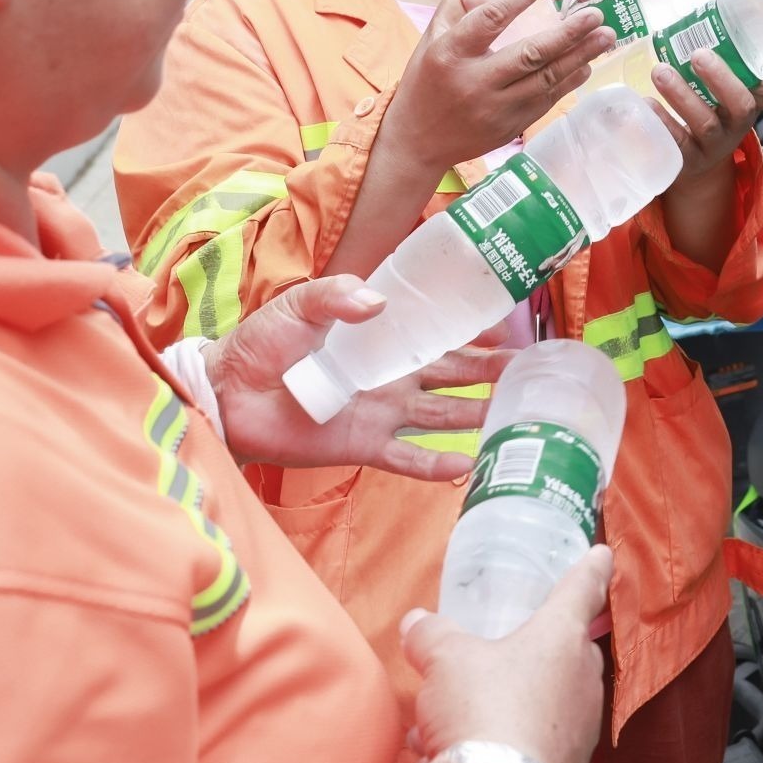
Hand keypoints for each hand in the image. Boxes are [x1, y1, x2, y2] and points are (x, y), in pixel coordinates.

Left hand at [206, 276, 513, 479]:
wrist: (228, 393)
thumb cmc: (262, 343)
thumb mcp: (300, 304)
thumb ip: (337, 295)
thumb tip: (379, 304)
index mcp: (382, 340)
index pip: (441, 335)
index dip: (477, 333)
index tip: (514, 330)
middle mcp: (392, 378)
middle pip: (455, 377)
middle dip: (493, 374)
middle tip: (534, 374)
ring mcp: (381, 413)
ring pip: (443, 416)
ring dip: (478, 416)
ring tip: (516, 416)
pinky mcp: (363, 445)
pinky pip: (408, 457)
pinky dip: (436, 466)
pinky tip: (467, 467)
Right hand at [383, 0, 617, 176]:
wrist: (418, 142)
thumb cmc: (427, 81)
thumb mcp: (430, 37)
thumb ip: (458, 5)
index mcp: (451, 54)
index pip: (489, 20)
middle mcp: (475, 82)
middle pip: (530, 54)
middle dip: (568, 33)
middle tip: (596, 14)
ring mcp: (495, 108)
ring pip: (546, 79)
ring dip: (580, 56)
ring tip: (605, 36)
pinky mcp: (510, 127)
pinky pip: (547, 100)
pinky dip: (569, 81)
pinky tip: (586, 64)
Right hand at [402, 546, 612, 762]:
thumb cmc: (482, 711)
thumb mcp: (444, 660)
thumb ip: (432, 635)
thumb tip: (417, 623)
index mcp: (561, 636)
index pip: (583, 588)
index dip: (591, 568)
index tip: (602, 554)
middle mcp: (582, 679)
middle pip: (570, 650)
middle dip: (543, 648)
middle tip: (512, 647)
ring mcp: (580, 727)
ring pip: (547, 700)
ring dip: (510, 702)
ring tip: (459, 713)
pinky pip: (533, 741)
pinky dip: (502, 741)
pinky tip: (457, 751)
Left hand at [647, 46, 762, 191]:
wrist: (693, 159)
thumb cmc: (708, 106)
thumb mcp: (721, 85)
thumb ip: (722, 55)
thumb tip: (702, 13)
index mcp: (752, 101)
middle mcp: (738, 124)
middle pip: (742, 106)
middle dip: (721, 79)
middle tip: (698, 54)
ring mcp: (715, 144)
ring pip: (706, 124)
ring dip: (683, 96)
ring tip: (660, 72)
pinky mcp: (689, 160)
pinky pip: (677, 143)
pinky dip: (661, 121)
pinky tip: (646, 103)